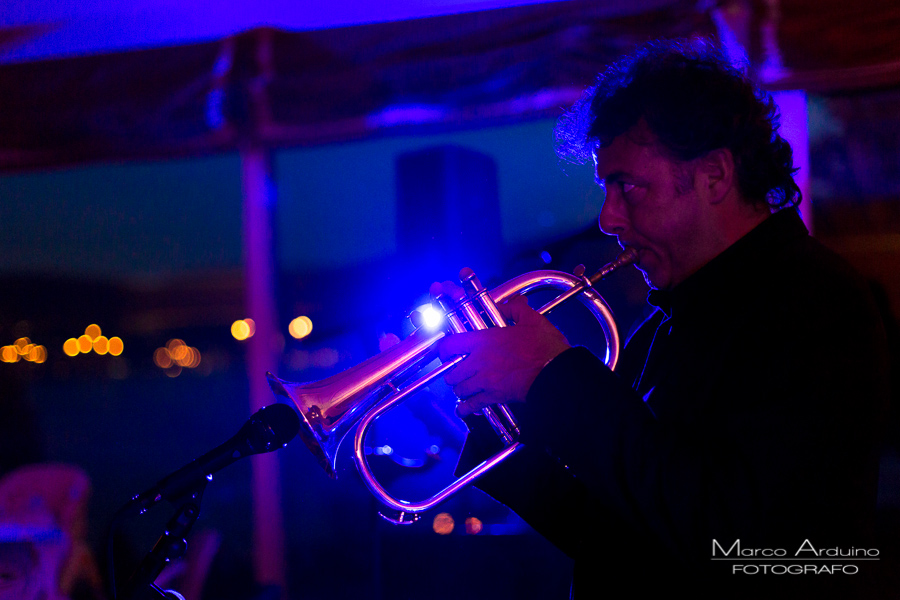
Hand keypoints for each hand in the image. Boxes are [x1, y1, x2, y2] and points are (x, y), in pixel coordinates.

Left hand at [437, 291, 569, 415]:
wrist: (556, 373)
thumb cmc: (545, 347)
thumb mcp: (532, 320)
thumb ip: (514, 309)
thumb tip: (508, 304)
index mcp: (484, 340)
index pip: (449, 345)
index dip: (444, 349)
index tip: (448, 351)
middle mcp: (479, 361)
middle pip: (450, 371)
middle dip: (452, 372)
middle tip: (458, 370)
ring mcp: (484, 381)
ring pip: (458, 389)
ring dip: (460, 388)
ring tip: (465, 386)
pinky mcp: (493, 396)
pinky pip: (470, 405)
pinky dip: (464, 408)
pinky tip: (464, 408)